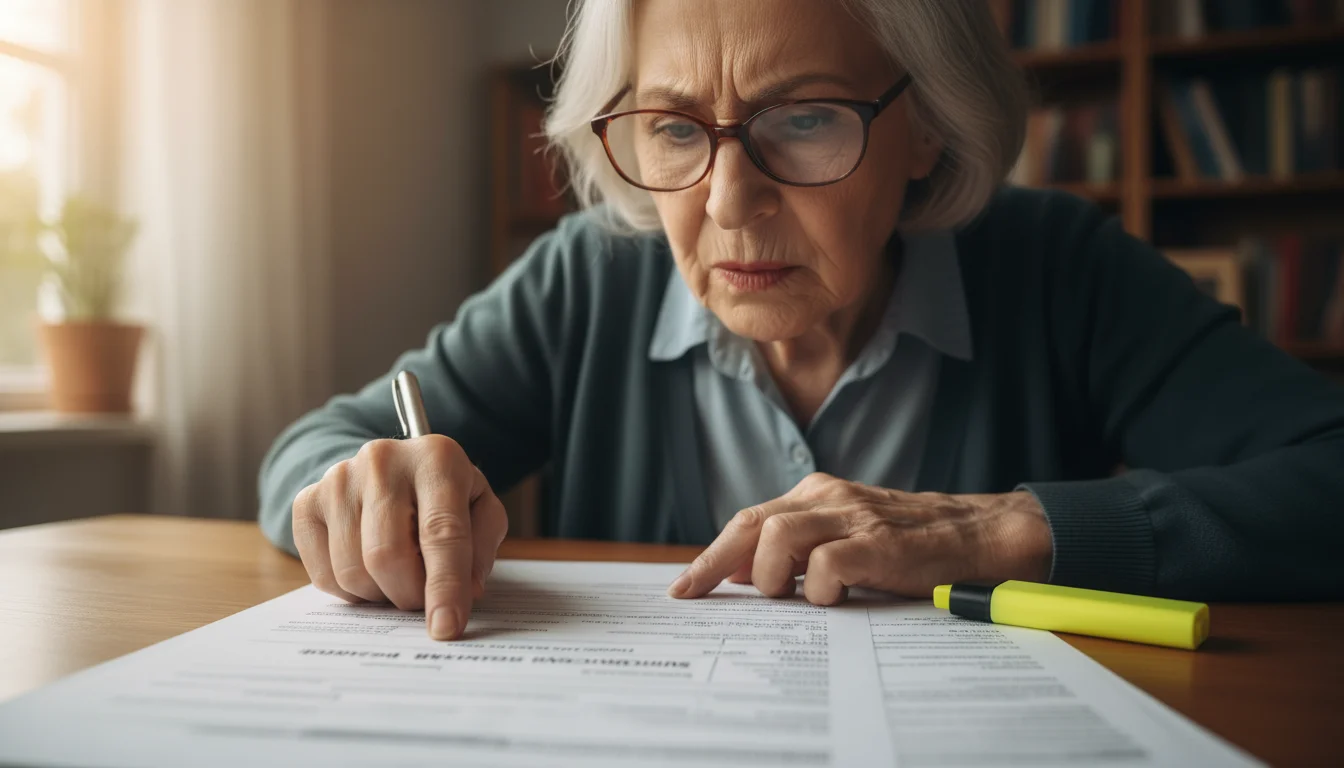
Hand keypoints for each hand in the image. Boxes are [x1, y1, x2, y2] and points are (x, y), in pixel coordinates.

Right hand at [291, 435, 507, 640]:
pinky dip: (351, 592)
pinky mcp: (307, 501)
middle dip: (409, 595)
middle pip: (387, 555)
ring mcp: (339, 479)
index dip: (444, 586)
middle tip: (422, 599)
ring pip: (353, 571)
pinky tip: (370, 572)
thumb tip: (467, 591)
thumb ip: (481, 548)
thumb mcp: (482, 510)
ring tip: (398, 578)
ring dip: (381, 595)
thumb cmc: (445, 495)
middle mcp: (383, 461)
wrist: (395, 467)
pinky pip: (323, 575)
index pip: (441, 532)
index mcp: (437, 459)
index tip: (446, 628)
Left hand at [667, 473, 1051, 604]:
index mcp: (816, 494)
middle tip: (693, 593)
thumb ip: (800, 549)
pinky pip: (824, 565)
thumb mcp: (847, 536)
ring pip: (777, 537)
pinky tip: (835, 598)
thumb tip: (740, 575)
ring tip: (794, 595)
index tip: (686, 586)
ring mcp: (852, 517)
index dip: (713, 554)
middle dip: (714, 562)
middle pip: (751, 523)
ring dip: (772, 576)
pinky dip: (818, 589)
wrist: (978, 534)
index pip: (749, 520)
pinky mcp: (877, 543)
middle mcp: (828, 497)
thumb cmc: (910, 544)